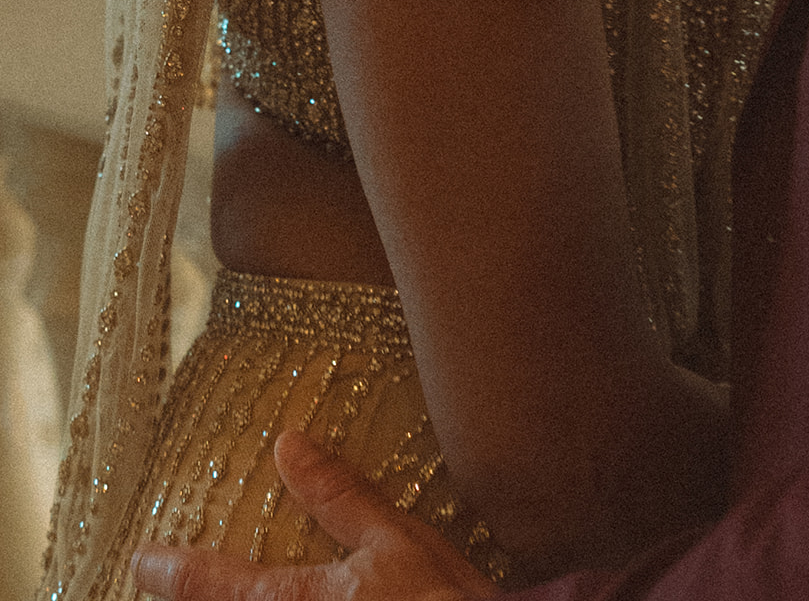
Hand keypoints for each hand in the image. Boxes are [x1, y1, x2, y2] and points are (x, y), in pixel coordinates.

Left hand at [130, 432, 497, 600]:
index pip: (224, 586)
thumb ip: (340, 497)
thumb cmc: (445, 600)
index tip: (142, 560)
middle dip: (197, 599)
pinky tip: (277, 598)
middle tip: (169, 582)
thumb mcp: (397, 538)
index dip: (176, 573)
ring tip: (224, 590)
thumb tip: (288, 445)